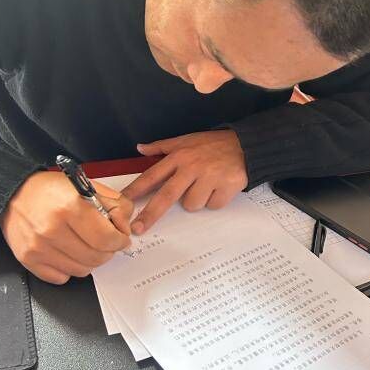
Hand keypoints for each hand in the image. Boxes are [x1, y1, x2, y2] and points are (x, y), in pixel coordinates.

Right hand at [0, 171, 132, 284]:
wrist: (14, 194)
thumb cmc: (52, 190)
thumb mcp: (90, 187)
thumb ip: (117, 206)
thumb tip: (125, 229)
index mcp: (70, 207)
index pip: (107, 239)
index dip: (120, 240)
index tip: (121, 237)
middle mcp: (52, 229)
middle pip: (97, 257)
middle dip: (108, 251)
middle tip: (105, 241)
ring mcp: (38, 247)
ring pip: (82, 270)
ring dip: (90, 260)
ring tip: (86, 245)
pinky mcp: (28, 259)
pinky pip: (61, 277)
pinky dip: (70, 268)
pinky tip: (69, 252)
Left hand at [122, 130, 248, 233]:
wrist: (247, 145)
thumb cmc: (213, 144)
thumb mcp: (186, 140)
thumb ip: (162, 146)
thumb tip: (139, 148)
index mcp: (179, 157)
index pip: (152, 176)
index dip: (135, 190)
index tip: (121, 204)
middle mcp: (191, 167)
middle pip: (166, 196)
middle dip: (150, 214)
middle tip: (137, 229)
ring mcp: (209, 178)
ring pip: (192, 204)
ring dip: (198, 199)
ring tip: (207, 185)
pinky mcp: (226, 187)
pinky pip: (212, 206)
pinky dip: (216, 200)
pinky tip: (221, 187)